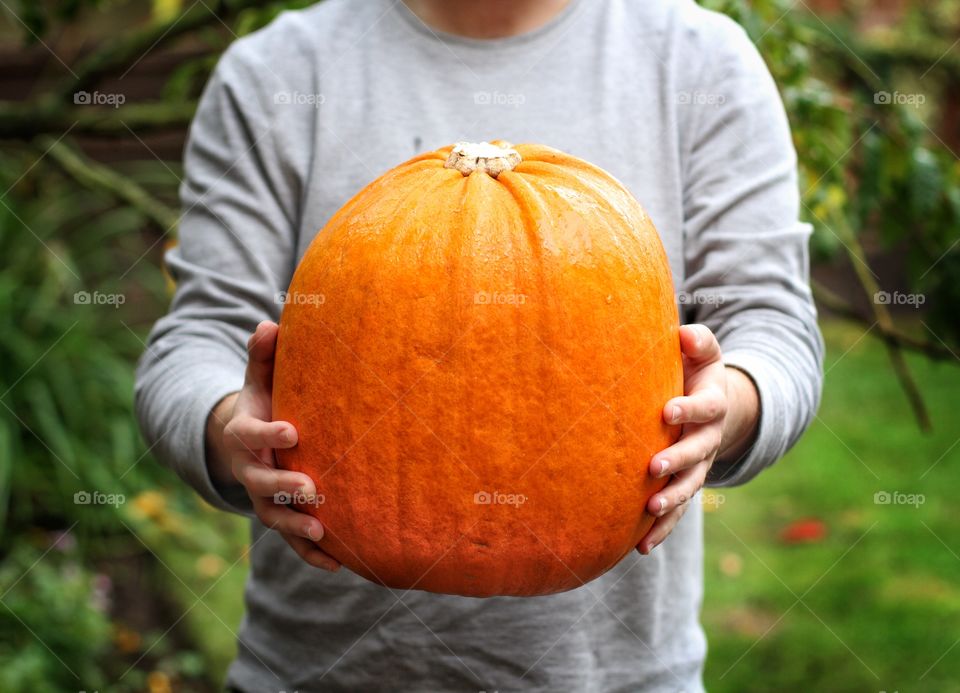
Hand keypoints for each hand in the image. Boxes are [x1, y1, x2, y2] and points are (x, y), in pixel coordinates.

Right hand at [205, 321, 340, 570]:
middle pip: (262, 484)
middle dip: (284, 487)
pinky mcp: (279, 516)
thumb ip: (263, 356)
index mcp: (243, 435)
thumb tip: (270, 324)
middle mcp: (249, 471)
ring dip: (296, 527)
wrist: (241, 442)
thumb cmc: (262, 403)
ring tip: (321, 530)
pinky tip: (338, 562)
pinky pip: (292, 540)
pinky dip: (312, 553)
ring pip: (274, 517)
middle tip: (311, 489)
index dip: (268, 434)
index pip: (250, 435)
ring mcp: (262, 498)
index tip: (292, 431)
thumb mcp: (258, 378)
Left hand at [637, 324, 758, 553]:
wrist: (713, 406)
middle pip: (697, 454)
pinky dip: (661, 530)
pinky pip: (677, 512)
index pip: (705, 408)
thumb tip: (682, 334)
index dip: (688, 409)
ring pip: (688, 488)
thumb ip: (697, 341)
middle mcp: (708, 439)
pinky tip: (641, 547)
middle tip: (653, 467)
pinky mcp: (685, 486)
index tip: (666, 409)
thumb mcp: (703, 351)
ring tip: (650, 510)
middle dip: (676, 461)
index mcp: (713, 405)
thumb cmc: (697, 372)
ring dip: (671, 501)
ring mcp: (698, 466)